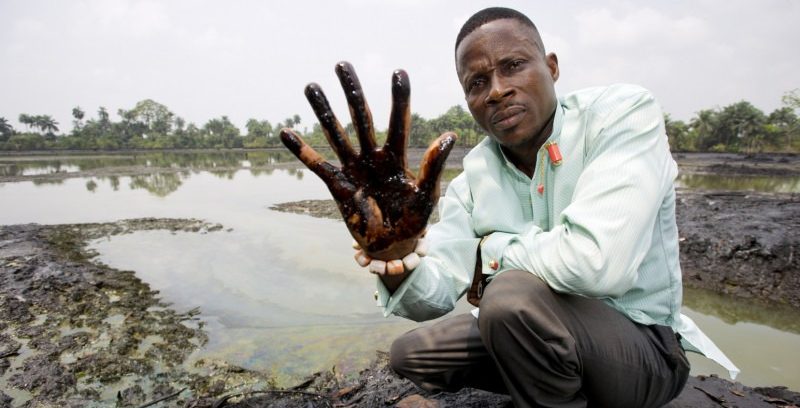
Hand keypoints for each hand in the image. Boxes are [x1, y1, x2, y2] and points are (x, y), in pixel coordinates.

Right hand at [280, 62, 456, 260]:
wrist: (393, 245)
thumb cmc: (414, 219)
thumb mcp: (427, 194)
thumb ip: (432, 166)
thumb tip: (448, 136)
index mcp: (397, 157)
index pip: (398, 121)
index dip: (399, 98)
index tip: (398, 72)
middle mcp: (373, 157)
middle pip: (361, 117)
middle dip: (352, 92)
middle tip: (342, 64)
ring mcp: (353, 169)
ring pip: (336, 134)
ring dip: (324, 111)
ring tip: (311, 86)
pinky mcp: (338, 185)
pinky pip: (317, 165)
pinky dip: (301, 150)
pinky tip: (285, 132)